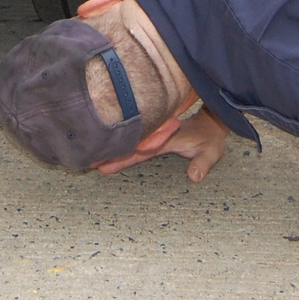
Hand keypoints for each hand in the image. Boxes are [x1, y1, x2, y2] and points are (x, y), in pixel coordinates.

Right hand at [92, 106, 227, 181]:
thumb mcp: (211, 150)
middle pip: (128, 144)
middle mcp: (154, 134)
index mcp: (164, 138)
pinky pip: (133, 141)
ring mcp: (151, 135)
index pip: (141, 147)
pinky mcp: (151, 136)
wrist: (210, 122)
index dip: (123, 155)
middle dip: (108, 152)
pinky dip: (118, 147)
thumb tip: (194, 177)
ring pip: (128, 142)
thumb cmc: (209, 138)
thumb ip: (203, 163)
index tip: (105, 161)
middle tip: (87, 160)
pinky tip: (104, 153)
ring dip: (110, 150)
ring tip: (89, 158)